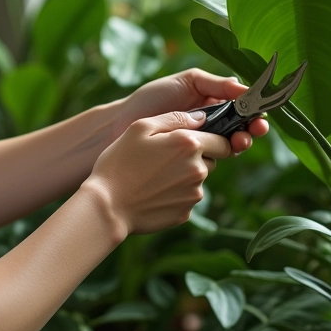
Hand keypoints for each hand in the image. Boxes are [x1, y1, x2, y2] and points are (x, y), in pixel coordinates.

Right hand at [86, 109, 231, 236]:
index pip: (222, 141)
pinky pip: (186, 198)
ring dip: (184, 175)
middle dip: (196, 157)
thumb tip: (201, 118)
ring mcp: (193, 194)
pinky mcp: (185, 212)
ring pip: (198, 179)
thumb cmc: (119, 162)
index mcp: (189, 144)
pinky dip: (175, 194)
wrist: (108, 206)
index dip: (210, 139)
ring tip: (154, 176)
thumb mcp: (140, 128)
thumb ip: (175, 118)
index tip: (194, 141)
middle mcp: (198, 170)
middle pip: (211, 160)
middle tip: (166, 158)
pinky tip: (153, 192)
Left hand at [114, 68, 268, 153]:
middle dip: (253, 128)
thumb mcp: (186, 82)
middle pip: (242, 126)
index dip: (254, 109)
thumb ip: (215, 84)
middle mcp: (211, 123)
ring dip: (241, 143)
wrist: (121, 125)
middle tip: (256, 130)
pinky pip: (214, 158)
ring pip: (231, 144)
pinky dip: (222, 156)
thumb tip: (245, 87)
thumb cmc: (151, 99)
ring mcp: (202, 142)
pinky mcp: (193, 159)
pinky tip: (223, 152)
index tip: (261, 112)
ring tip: (240, 142)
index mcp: (211, 101)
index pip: (241, 105)